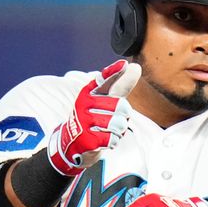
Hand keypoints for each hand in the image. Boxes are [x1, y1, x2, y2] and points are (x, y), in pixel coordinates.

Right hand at [47, 59, 140, 175]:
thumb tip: (135, 67)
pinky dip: (113, 141)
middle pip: (121, 106)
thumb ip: (121, 84)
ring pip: (119, 124)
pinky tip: (103, 139)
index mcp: (89, 92)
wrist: (71, 142)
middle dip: (124, 115)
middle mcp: (84, 104)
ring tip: (108, 129)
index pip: (104, 79)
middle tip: (114, 118)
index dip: (115, 72)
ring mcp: (84, 122)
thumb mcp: (103, 99)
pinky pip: (112, 139)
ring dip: (119, 130)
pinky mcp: (87, 140)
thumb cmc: (93, 116)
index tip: (124, 65)